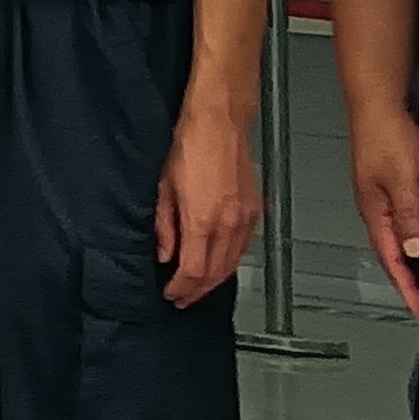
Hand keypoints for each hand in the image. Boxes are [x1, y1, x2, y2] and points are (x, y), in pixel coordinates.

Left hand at [154, 105, 262, 307]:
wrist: (220, 121)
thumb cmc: (189, 145)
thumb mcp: (163, 185)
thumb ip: (164, 225)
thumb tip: (164, 254)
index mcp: (202, 219)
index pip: (193, 270)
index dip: (182, 288)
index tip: (170, 294)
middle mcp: (229, 223)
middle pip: (216, 272)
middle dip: (198, 290)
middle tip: (182, 299)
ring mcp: (246, 218)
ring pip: (233, 263)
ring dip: (215, 280)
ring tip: (198, 288)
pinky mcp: (255, 210)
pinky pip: (244, 247)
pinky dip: (230, 262)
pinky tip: (219, 264)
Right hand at [350, 99, 418, 319]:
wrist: (382, 98)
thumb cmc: (387, 134)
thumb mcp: (401, 178)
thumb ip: (410, 215)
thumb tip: (417, 252)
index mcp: (376, 213)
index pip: (394, 263)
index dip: (410, 290)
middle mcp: (381, 210)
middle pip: (399, 255)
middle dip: (416, 282)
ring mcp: (391, 197)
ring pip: (409, 238)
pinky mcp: (403, 185)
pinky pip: (416, 220)